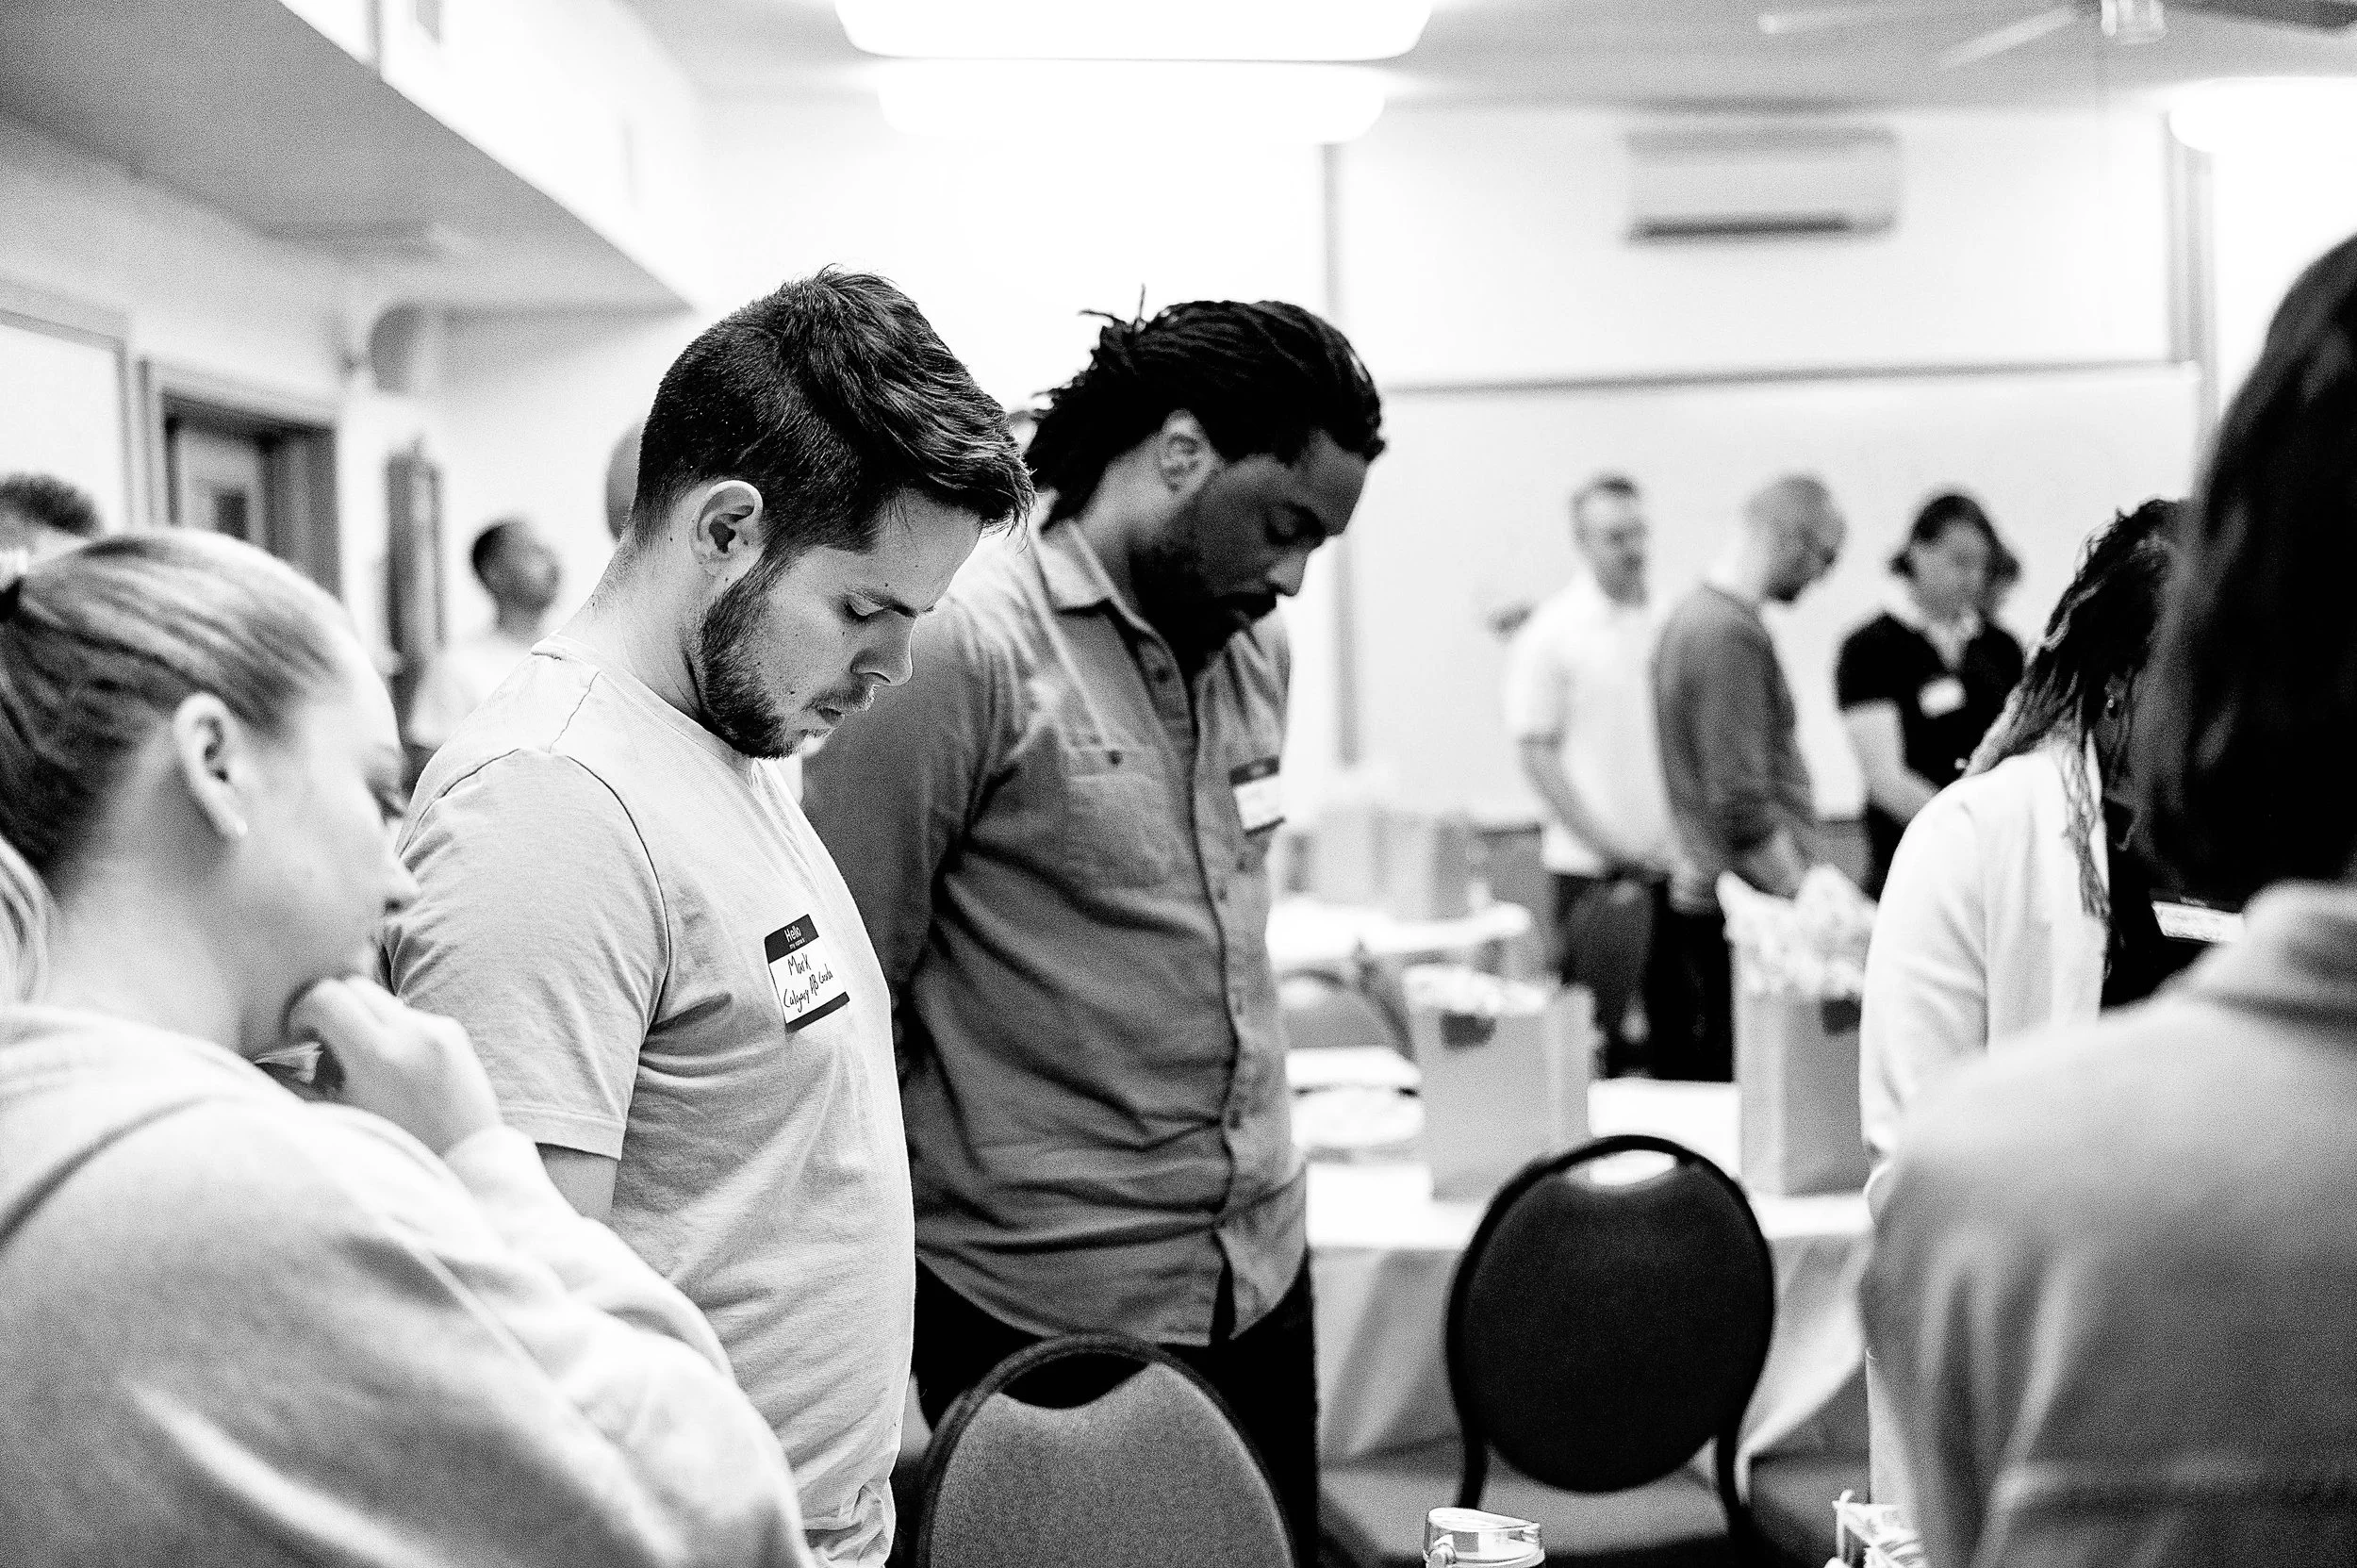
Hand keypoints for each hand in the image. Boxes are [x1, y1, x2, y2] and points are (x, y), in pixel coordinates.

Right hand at [285, 978, 500, 1155]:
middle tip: (324, 1050)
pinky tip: (391, 1073)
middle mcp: (414, 1034)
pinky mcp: (456, 1034)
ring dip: (361, 1021)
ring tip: (359, 1068)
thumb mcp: (337, 1121)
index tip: (300, 1039)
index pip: (326, 996)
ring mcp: (439, 1030)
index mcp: (379, 1056)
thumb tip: (260, 1060)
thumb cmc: (394, 1152)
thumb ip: (293, 1085)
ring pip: (381, 999)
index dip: (302, 1011)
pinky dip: (390, 1032)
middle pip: (352, 986)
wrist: (465, 1166)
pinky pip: (409, 1015)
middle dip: (329, 1009)